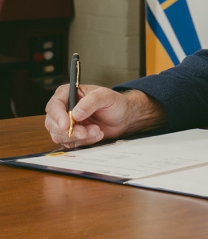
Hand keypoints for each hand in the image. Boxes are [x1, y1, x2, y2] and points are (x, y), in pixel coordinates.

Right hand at [44, 85, 164, 147]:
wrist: (123, 116)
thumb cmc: (115, 103)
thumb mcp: (106, 96)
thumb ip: (91, 102)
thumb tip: (75, 113)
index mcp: (68, 94)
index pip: (54, 105)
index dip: (58, 116)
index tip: (66, 125)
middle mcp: (64, 109)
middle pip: (52, 123)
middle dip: (70, 130)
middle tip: (85, 131)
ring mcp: (67, 123)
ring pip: (59, 135)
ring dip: (79, 137)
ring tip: (97, 130)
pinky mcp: (72, 135)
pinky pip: (69, 143)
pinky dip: (84, 141)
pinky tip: (97, 135)